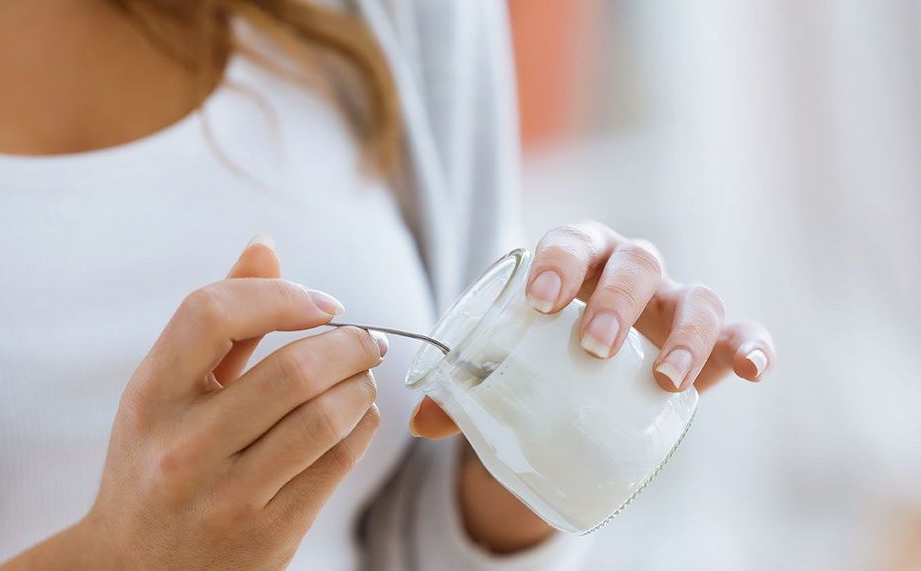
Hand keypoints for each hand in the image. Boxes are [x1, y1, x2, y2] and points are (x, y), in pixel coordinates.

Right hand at [1, 238, 387, 569]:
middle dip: (350, 343)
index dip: (280, 295)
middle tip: (367, 338)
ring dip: (362, 384)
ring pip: (328, 417)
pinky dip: (363, 426)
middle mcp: (183, 448)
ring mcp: (227, 497)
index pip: (211, 314)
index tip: (323, 302)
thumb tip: (265, 246)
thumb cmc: (155, 461)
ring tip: (364, 375)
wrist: (136, 567)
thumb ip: (217, 321)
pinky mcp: (270, 535)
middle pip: (295, 370)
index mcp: (150, 398)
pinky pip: (339, 463)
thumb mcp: (164, 390)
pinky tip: (359, 415)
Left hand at [408, 222, 776, 551]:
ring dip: (686, 333)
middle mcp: (629, 271)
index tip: (541, 302)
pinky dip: (751, 345)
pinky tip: (750, 370)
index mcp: (577, 259)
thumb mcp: (505, 362)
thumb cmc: (542, 352)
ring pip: (696, 295)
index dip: (558, 263)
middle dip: (616, 300)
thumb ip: (466, 385)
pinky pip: (742, 332)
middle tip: (593, 346)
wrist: (589, 369)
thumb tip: (423, 421)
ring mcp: (674, 302)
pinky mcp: (713, 339)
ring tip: (664, 379)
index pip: (571, 242)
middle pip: (635, 263)